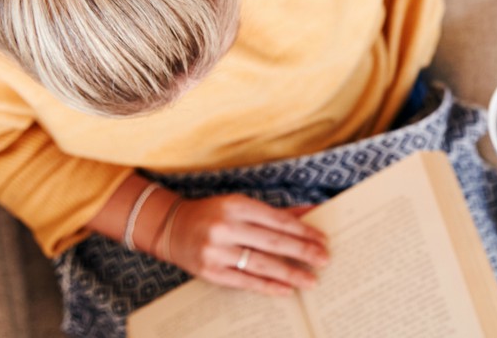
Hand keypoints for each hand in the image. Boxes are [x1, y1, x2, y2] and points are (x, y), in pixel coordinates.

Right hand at [160, 194, 328, 296]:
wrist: (172, 228)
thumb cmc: (214, 215)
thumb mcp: (241, 206)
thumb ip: (275, 212)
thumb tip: (311, 211)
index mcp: (236, 205)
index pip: (278, 220)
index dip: (303, 231)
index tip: (323, 239)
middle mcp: (225, 227)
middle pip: (273, 242)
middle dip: (302, 252)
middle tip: (325, 260)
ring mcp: (216, 251)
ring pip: (261, 264)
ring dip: (290, 273)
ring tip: (311, 280)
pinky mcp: (210, 271)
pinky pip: (245, 281)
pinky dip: (267, 286)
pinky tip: (286, 289)